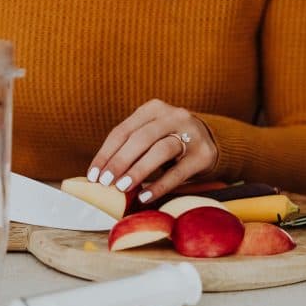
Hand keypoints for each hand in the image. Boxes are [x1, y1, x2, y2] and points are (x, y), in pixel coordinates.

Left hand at [87, 99, 217, 202]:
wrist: (211, 142)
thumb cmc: (170, 141)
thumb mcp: (151, 135)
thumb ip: (130, 148)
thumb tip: (101, 175)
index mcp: (153, 109)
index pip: (123, 130)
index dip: (106, 153)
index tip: (94, 175)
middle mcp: (174, 116)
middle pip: (141, 138)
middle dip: (120, 162)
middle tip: (106, 183)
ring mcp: (191, 134)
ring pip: (160, 150)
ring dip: (138, 170)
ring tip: (122, 188)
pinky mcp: (203, 154)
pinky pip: (178, 171)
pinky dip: (160, 185)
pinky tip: (145, 196)